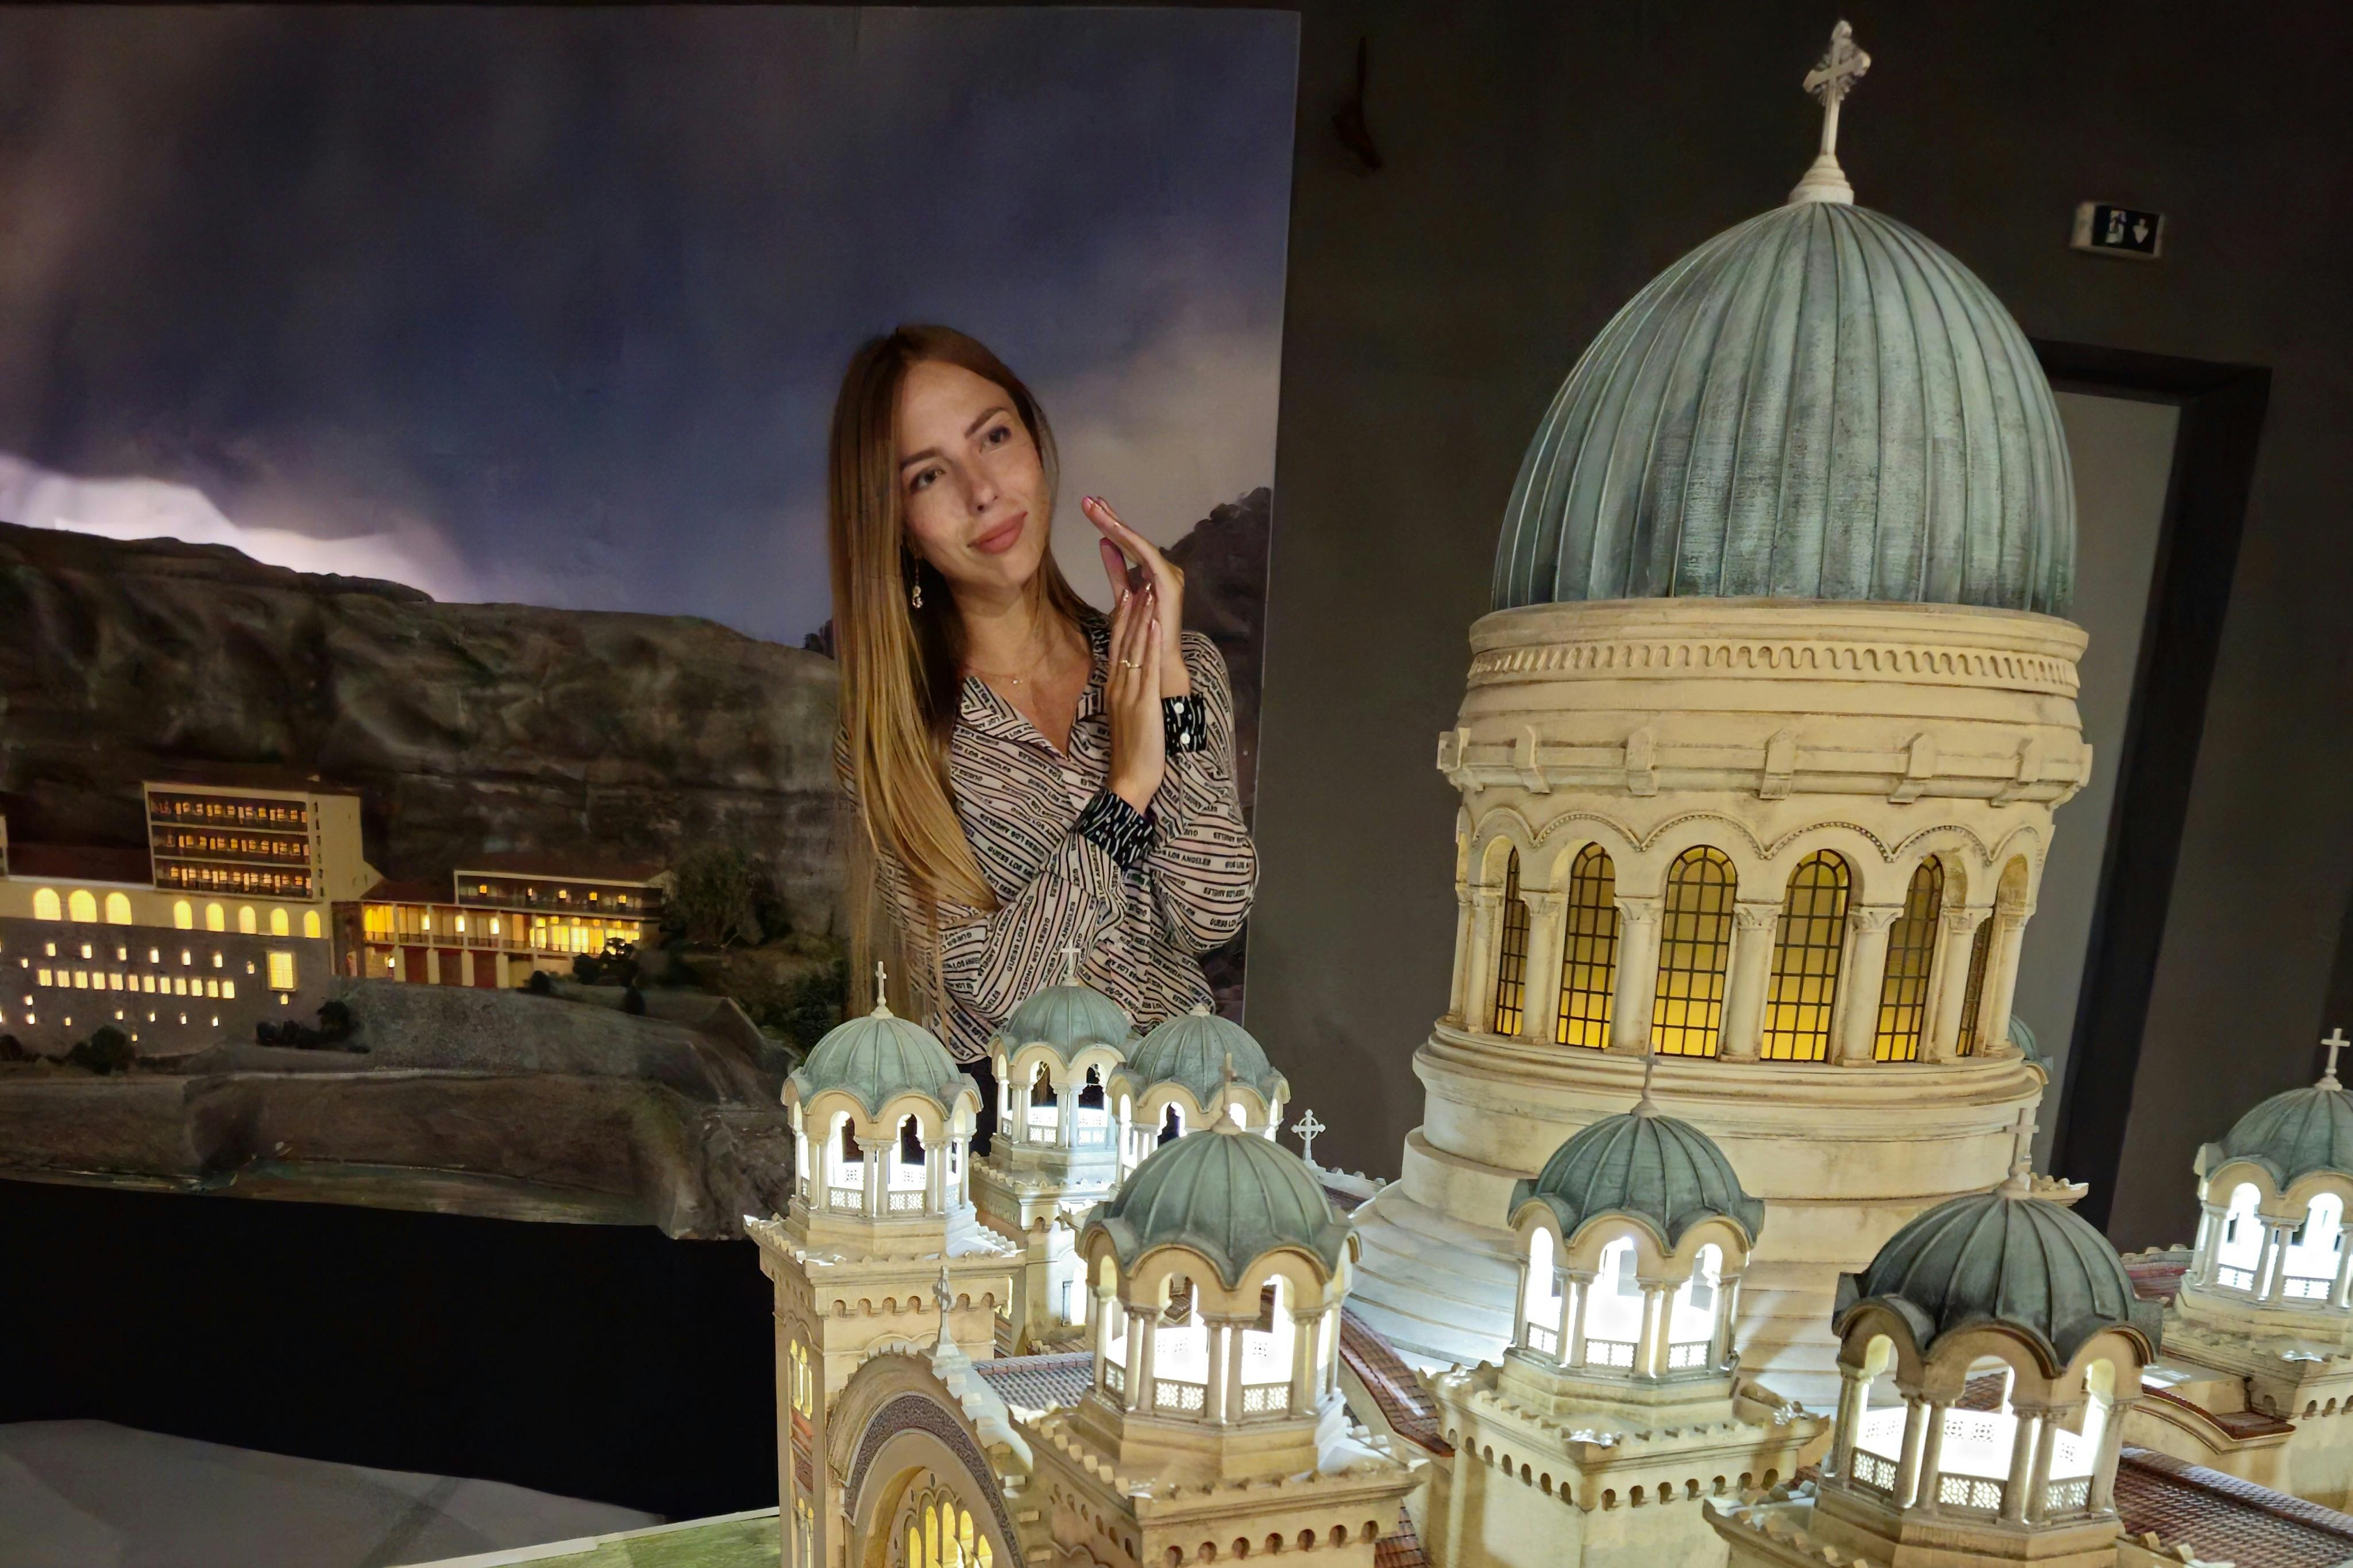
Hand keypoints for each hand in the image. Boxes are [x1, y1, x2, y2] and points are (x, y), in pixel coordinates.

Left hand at [1082, 495, 1188, 696]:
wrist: (1155, 663)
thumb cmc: (1140, 636)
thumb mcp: (1122, 596)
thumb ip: (1117, 571)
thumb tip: (1105, 544)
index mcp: (1152, 573)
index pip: (1128, 544)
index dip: (1110, 525)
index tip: (1092, 508)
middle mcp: (1163, 570)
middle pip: (1132, 539)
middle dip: (1109, 518)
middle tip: (1088, 500)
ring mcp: (1168, 575)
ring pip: (1137, 543)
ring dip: (1114, 525)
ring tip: (1095, 509)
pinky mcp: (1169, 584)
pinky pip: (1147, 556)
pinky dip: (1130, 541)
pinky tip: (1112, 529)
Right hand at [1104, 576, 1165, 814]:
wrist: (1129, 779)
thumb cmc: (1131, 752)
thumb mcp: (1126, 716)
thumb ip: (1127, 694)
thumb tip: (1134, 678)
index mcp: (1114, 688)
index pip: (1116, 646)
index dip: (1122, 619)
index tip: (1126, 594)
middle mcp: (1118, 685)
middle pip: (1122, 640)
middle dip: (1130, 609)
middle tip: (1136, 578)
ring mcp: (1128, 693)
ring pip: (1133, 647)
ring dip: (1140, 616)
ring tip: (1146, 588)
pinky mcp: (1142, 703)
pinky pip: (1145, 667)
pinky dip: (1149, 642)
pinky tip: (1155, 622)